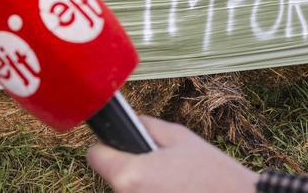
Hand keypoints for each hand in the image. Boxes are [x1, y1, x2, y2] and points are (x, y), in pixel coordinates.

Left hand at [87, 117, 258, 192]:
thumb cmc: (212, 172)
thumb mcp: (178, 137)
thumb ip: (146, 126)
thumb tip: (129, 122)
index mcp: (129, 174)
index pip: (95, 156)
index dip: (106, 148)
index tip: (119, 148)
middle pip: (113, 177)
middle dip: (129, 168)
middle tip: (159, 167)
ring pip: (129, 191)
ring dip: (143, 186)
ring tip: (172, 183)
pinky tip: (175, 192)